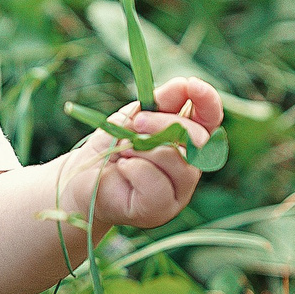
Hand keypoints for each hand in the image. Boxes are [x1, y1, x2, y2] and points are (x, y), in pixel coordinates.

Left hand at [77, 76, 223, 231]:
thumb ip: (162, 101)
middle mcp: (190, 166)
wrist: (83, 176)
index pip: (211, 119)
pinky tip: (122, 168)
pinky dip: (134, 168)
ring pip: (179, 162)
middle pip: (199, 140)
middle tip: (136, 122)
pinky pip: (157, 184)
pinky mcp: (161, 209)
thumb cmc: (113, 145)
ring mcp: (179, 191)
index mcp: (188, 140)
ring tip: (123, 149)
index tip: (191, 84)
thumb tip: (185, 84)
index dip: (207, 100)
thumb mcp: (136, 115)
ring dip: (145, 148)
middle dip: (164, 124)